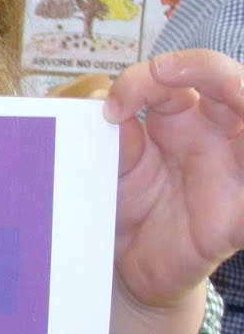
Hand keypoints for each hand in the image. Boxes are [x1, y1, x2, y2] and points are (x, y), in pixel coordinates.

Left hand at [104, 48, 243, 333]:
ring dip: (242, 97)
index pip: (177, 76)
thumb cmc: (127, 208)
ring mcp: (233, 173)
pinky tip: (237, 170)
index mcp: (181, 118)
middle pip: (231, 82)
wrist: (128, 267)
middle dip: (204, 66)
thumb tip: (103, 97)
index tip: (110, 107)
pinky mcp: (238, 218)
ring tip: (230, 92)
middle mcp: (215, 136)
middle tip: (163, 72)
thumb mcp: (114, 169)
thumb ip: (115, 137)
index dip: (144, 79)